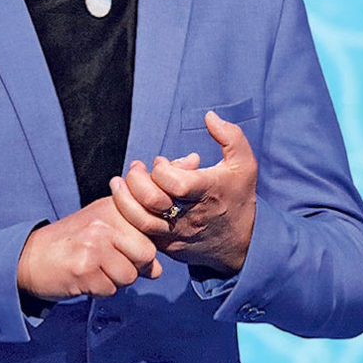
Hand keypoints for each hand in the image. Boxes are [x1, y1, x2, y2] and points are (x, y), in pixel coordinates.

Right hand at [17, 196, 162, 300]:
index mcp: (111, 207)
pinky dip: (99, 290)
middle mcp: (105, 222)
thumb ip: (131, 241)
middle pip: (145, 254)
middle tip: (108, 264)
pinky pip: (110, 290)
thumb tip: (157, 269)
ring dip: (114, 281)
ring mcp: (94, 244)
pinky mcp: (84, 268)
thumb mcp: (101, 230)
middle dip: (132, 267)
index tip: (126, 251)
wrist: (29, 257)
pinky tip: (83, 278)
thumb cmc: (68, 244)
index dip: (143, 250)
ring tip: (94, 269)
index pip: (150, 232)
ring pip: (129, 276)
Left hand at [109, 111, 256, 275]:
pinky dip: (128, 216)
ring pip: (140, 221)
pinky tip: (126, 201)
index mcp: (208, 192)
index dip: (162, 169)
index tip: (161, 162)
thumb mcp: (244, 164)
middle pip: (151, 202)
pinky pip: (138, 235)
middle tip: (136, 168)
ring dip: (123, 199)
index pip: (175, 183)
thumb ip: (230, 136)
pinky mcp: (166, 246)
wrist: (240, 246)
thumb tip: (209, 116)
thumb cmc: (238, 197)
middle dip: (136, 180)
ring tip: (119, 183)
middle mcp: (190, 216)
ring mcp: (176, 234)